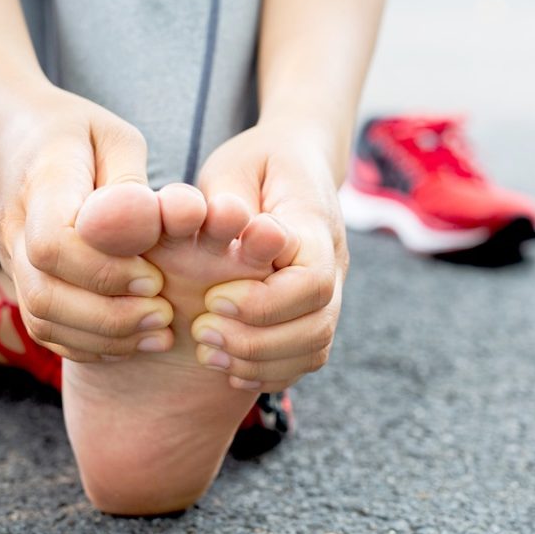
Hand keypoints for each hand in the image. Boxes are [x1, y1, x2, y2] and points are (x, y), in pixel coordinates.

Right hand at [0, 78, 172, 361]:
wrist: (16, 133)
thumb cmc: (78, 133)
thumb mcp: (116, 138)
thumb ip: (130, 180)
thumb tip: (150, 222)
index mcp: (44, 182)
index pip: (55, 241)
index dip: (105, 270)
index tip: (155, 277)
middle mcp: (18, 226)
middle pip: (45, 291)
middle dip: (110, 314)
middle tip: (165, 314)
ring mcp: (14, 256)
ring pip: (41, 316)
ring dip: (103, 336)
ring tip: (159, 332)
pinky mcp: (23, 275)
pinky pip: (43, 325)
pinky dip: (87, 343)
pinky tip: (131, 340)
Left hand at [193, 120, 347, 391]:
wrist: (298, 162)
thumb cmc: (259, 162)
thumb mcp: (236, 164)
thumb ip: (229, 197)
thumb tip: (228, 223)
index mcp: (315, 225)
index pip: (311, 281)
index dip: (264, 303)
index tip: (214, 299)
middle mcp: (332, 262)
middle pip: (317, 324)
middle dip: (256, 340)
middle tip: (202, 331)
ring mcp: (331, 288)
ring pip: (315, 347)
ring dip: (260, 360)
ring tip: (209, 351)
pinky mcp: (316, 307)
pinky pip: (308, 356)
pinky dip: (271, 371)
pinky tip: (230, 366)